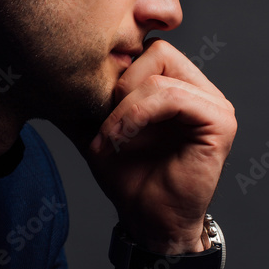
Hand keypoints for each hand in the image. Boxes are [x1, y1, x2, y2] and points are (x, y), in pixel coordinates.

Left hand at [86, 40, 235, 252]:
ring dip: (124, 107)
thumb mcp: (97, 127)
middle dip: (121, 86)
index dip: (118, 71)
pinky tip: (122, 137)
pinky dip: (138, 114)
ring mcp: (214, 103)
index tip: (98, 107)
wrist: (149, 221)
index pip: (147, 47)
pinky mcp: (220, 122)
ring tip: (111, 137)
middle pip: (156, 51)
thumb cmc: (129, 177)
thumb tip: (48, 69)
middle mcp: (201, 89)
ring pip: (159, 75)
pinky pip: (173, 97)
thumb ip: (87, 97)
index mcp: (179, 84)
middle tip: (108, 124)